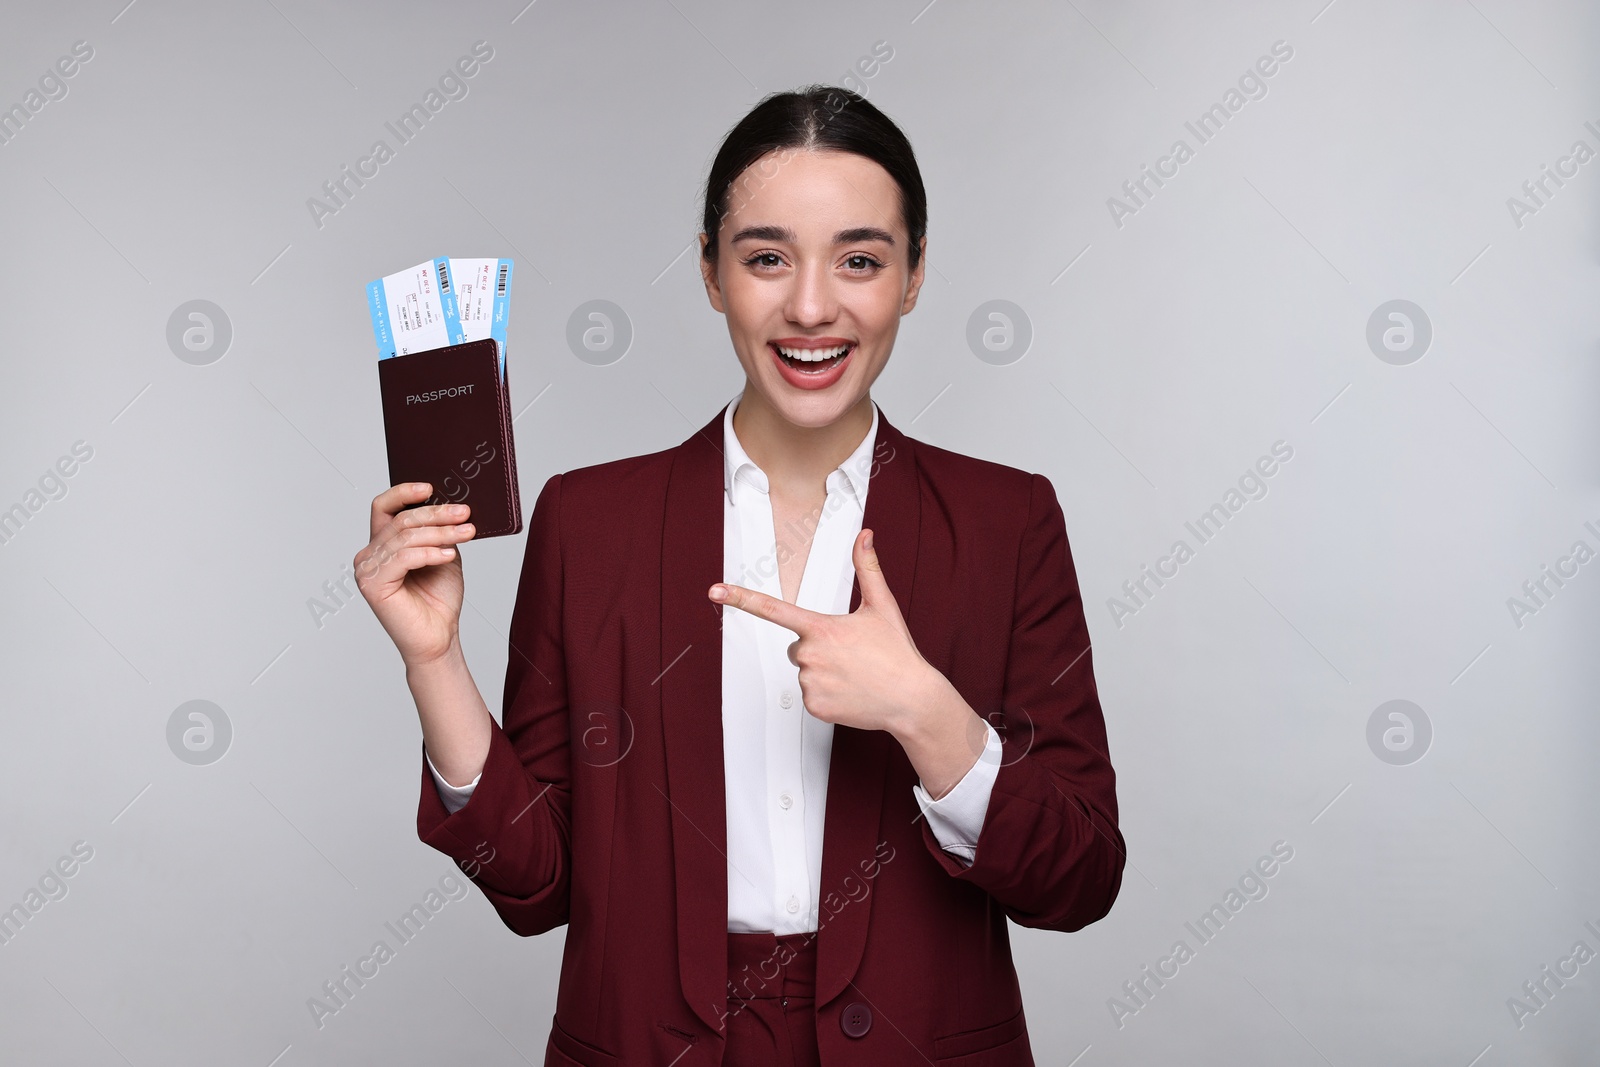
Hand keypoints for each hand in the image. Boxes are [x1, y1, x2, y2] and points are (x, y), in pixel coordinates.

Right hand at [355, 482, 477, 666]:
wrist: (438, 638)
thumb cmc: (438, 600)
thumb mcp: (442, 554)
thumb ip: (438, 532)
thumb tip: (451, 505)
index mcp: (382, 545)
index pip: (383, 507)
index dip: (403, 493)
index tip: (430, 487)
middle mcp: (369, 555)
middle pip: (400, 520)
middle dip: (436, 514)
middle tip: (464, 512)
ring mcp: (367, 570)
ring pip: (404, 536)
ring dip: (440, 532)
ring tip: (467, 532)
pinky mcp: (372, 585)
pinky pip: (403, 557)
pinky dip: (429, 552)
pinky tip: (449, 555)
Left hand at [708, 527, 939, 737]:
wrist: (911, 698)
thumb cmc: (896, 652)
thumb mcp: (882, 606)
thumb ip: (868, 568)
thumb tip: (865, 536)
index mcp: (821, 628)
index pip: (773, 609)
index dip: (741, 598)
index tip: (716, 591)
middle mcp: (810, 654)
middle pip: (796, 647)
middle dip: (817, 648)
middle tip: (849, 655)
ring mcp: (810, 683)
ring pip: (803, 671)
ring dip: (823, 672)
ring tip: (854, 675)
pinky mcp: (813, 706)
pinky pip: (810, 695)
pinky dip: (827, 694)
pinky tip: (850, 692)